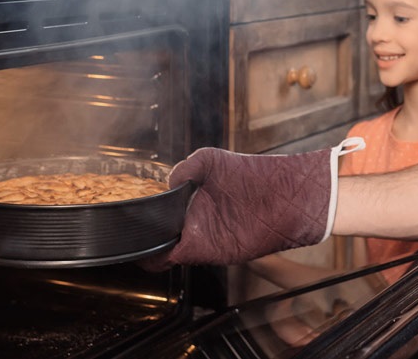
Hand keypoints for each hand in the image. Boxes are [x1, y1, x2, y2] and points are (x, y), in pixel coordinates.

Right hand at [139, 146, 334, 267]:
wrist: (289, 194)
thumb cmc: (256, 174)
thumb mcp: (214, 159)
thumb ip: (188, 166)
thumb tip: (169, 181)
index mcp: (191, 202)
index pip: (159, 216)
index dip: (141, 218)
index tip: (129, 214)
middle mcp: (194, 222)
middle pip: (156, 235)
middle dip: (140, 234)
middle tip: (129, 226)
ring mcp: (202, 237)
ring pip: (163, 250)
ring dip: (149, 246)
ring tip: (140, 233)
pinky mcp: (214, 250)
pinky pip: (180, 258)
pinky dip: (162, 256)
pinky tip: (159, 242)